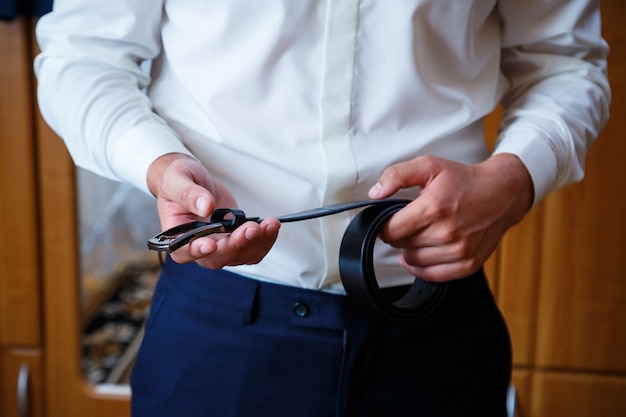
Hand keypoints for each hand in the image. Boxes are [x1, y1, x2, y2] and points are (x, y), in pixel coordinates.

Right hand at [147, 153, 279, 268]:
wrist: (193, 180)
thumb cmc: (178, 181)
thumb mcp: (177, 180)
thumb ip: (188, 194)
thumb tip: (206, 206)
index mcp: (176, 235)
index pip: (183, 252)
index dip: (197, 251)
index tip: (210, 244)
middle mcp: (198, 246)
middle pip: (218, 257)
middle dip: (237, 244)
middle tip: (252, 228)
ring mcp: (219, 246)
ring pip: (239, 256)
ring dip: (257, 243)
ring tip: (270, 224)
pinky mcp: (235, 240)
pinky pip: (252, 249)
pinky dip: (264, 240)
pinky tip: (271, 226)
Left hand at [368, 154, 532, 281]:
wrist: (501, 194)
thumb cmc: (463, 180)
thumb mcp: (429, 165)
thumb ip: (396, 175)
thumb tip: (375, 194)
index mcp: (433, 208)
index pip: (390, 231)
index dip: (385, 225)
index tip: (392, 219)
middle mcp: (446, 233)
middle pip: (401, 245)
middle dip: (400, 234)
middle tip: (411, 222)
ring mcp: (459, 251)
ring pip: (414, 261)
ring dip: (411, 249)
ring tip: (421, 233)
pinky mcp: (468, 264)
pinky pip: (432, 275)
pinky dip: (422, 267)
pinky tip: (423, 253)